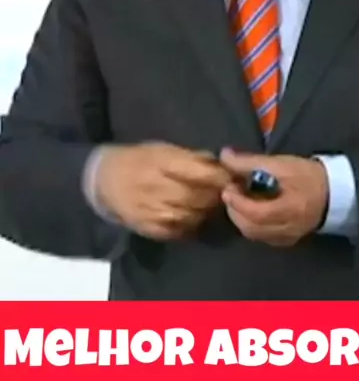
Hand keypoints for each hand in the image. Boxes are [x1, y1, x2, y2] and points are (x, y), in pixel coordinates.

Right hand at [95, 142, 231, 239]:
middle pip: (198, 197)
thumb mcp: (162, 149)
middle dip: (216, 196)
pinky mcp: (149, 229)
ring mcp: (152, 211)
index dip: (220, 177)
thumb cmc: (137, 159)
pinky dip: (192, 225)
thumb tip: (219, 162)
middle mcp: (157, 187)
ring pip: (192, 216)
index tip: (233, 177)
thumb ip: (190, 157)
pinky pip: (180, 231)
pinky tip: (194, 217)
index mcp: (161, 162)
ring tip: (211, 205)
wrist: (103, 181)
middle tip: (227, 194)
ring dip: (207, 212)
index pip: (199, 172)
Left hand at [219, 149, 328, 245]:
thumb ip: (250, 161)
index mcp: (289, 209)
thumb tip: (224, 156)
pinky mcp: (288, 240)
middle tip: (230, 192)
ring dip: (241, 218)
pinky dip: (252, 225)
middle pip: (251, 228)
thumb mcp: (281, 163)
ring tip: (239, 199)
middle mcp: (288, 228)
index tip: (228, 187)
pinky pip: (263, 238)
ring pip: (255, 235)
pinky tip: (252, 211)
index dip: (237, 202)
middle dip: (235, 210)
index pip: (256, 213)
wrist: (336, 191)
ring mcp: (288, 237)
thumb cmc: (308, 175)